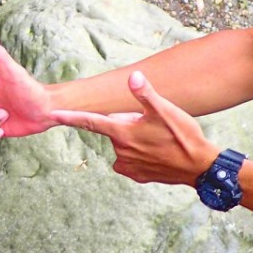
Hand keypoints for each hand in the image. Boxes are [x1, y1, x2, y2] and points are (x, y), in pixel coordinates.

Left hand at [50, 71, 215, 185]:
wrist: (199, 167)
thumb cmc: (183, 136)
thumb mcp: (166, 110)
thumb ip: (146, 94)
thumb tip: (133, 76)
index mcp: (123, 133)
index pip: (90, 122)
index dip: (71, 117)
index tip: (54, 115)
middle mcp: (121, 151)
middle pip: (115, 131)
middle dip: (128, 124)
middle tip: (153, 125)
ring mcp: (128, 166)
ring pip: (125, 145)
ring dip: (136, 140)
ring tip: (159, 140)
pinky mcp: (138, 176)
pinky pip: (132, 160)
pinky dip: (141, 155)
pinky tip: (158, 153)